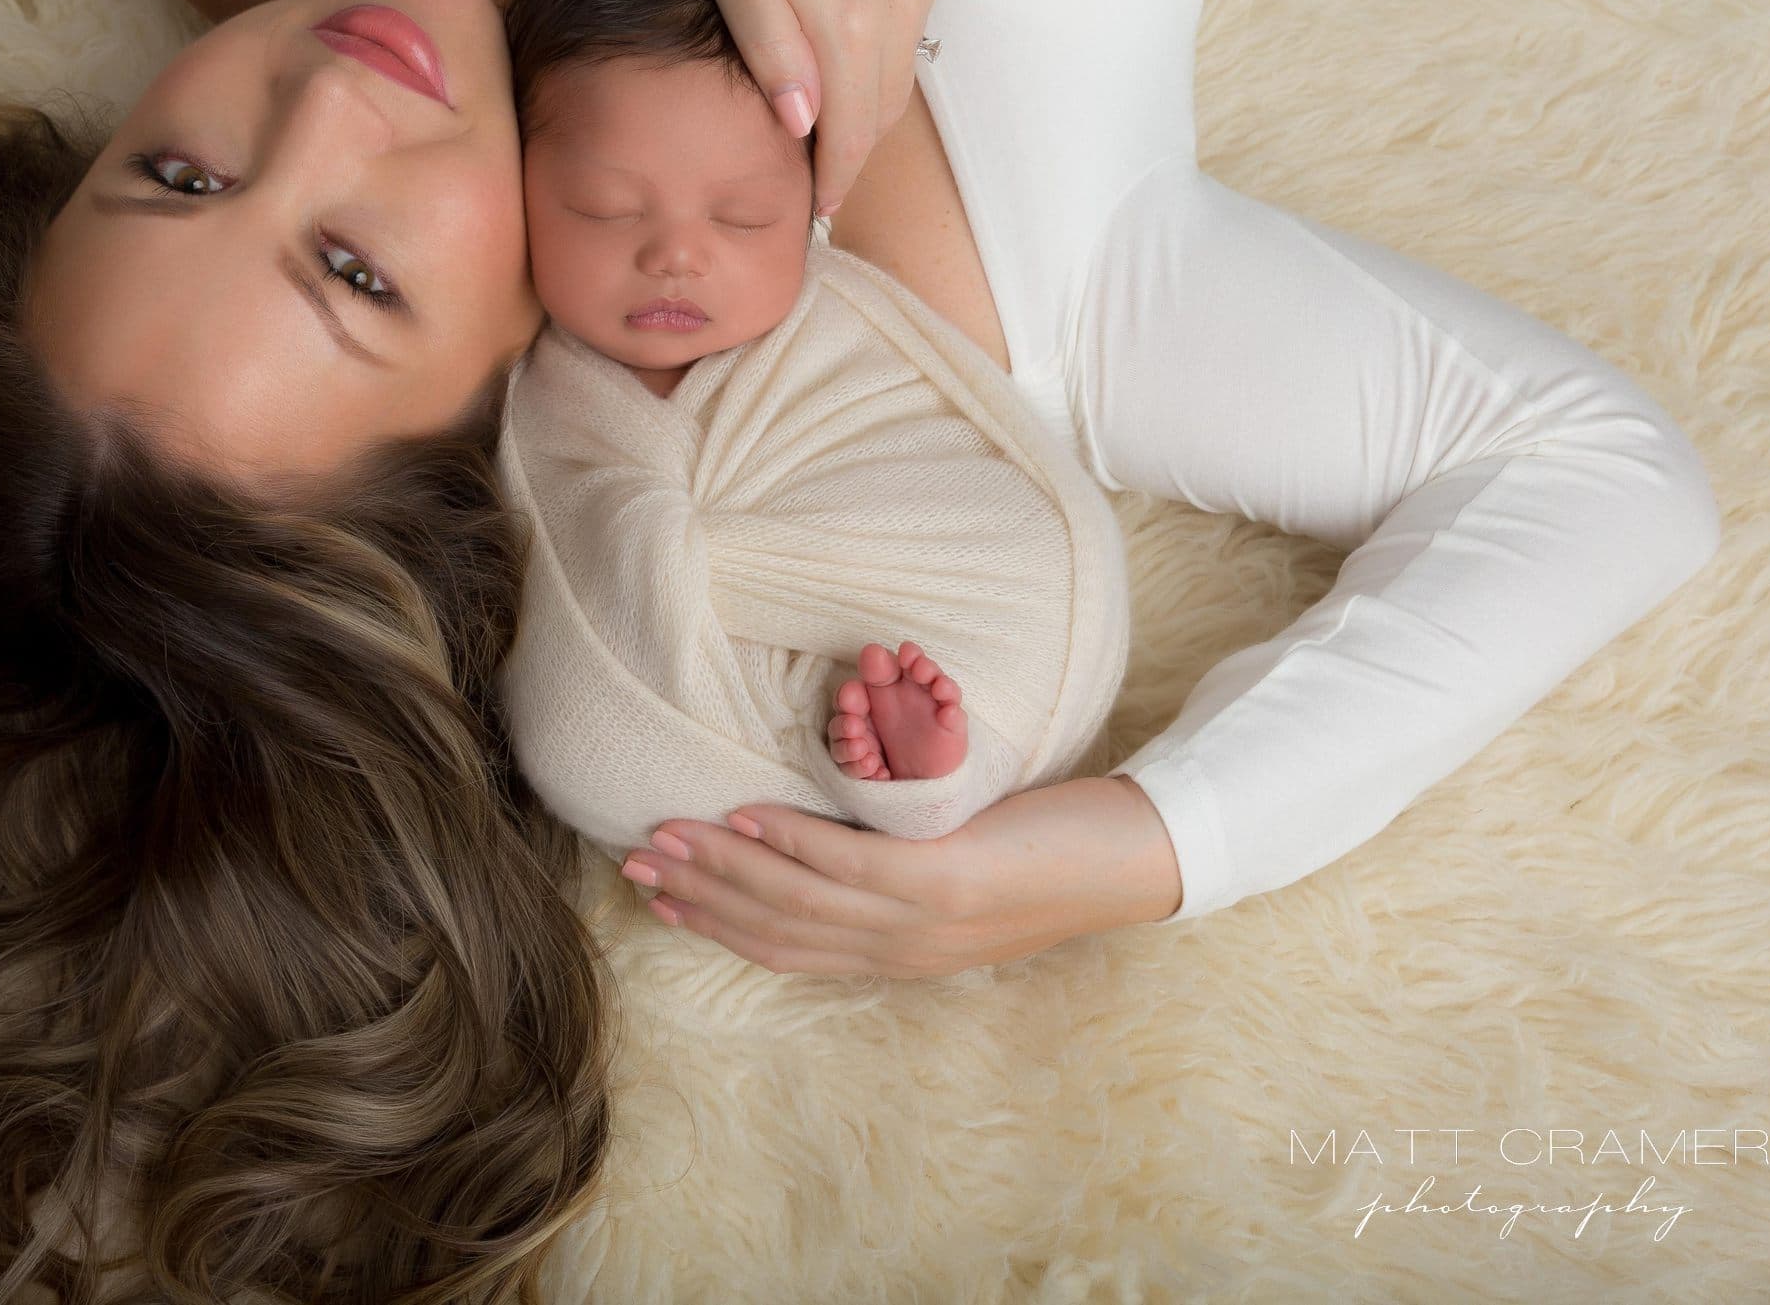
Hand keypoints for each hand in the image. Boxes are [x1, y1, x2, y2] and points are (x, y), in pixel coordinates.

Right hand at [615, 774, 1185, 977]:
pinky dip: (788, 842)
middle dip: (697, 895)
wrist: (1137, 862)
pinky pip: (846, 863)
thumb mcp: (955, 876)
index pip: (785, 948)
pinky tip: (745, 813)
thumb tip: (826, 836)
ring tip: (665, 836)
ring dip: (721, 867)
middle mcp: (899, 951)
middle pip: (775, 929)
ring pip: (795, 900)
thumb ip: (894, 873)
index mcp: (898, 956)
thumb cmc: (1049, 854)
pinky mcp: (943, 882)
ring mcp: (919, 922)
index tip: (658, 895)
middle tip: (632, 864)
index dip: (715, 922)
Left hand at [670, 0, 947, 218]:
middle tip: (825, 181)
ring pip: (905, 56)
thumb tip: (804, 129)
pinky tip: (858, 38)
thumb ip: (773, 54)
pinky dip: (888, 39)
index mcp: (852, 20)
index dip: (835, 179)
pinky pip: (916, 6)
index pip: (854, 131)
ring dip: (875, 95)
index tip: (817, 211)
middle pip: (887, 103)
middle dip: (857, 149)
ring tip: (839, 120)